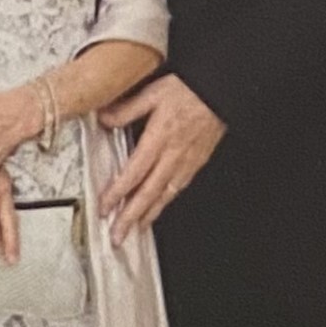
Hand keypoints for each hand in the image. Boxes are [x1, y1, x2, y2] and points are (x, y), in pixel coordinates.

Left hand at [98, 75, 225, 241]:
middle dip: (131, 217)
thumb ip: (127, 109)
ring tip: (136, 229)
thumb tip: (104, 119)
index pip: (134, 173)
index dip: (117, 193)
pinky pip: (179, 187)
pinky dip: (166, 202)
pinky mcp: (197, 162)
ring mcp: (187, 161)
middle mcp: (173, 155)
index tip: (104, 207)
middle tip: (117, 236)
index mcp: (159, 138)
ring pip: (165, 195)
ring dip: (148, 215)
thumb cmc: (191, 90)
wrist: (221, 91)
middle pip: (148, 193)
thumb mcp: (153, 93)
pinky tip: (160, 206)